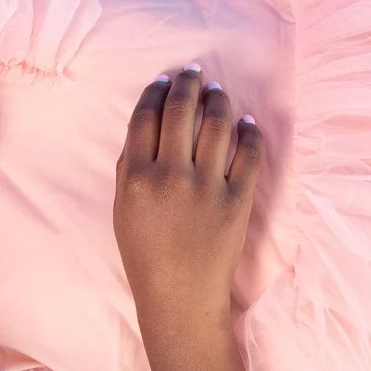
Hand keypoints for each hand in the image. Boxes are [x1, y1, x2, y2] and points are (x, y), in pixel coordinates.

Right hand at [114, 68, 263, 331]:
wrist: (181, 297)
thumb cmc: (146, 256)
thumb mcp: (122, 211)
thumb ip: (129, 168)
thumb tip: (146, 125)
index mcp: (136, 178)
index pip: (145, 118)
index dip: (155, 93)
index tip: (164, 81)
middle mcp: (170, 176)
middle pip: (181, 112)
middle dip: (188, 84)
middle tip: (194, 73)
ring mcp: (206, 187)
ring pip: (216, 124)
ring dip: (218, 100)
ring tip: (217, 92)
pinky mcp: (237, 199)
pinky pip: (248, 153)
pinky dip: (248, 132)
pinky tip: (245, 123)